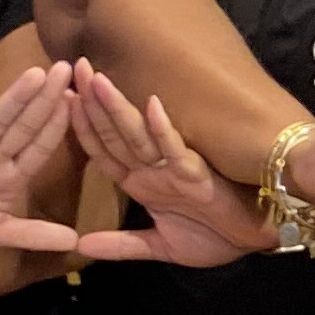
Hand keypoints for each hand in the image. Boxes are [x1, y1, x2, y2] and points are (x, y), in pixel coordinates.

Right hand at [0, 61, 83, 252]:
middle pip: (23, 125)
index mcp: (12, 174)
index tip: (79, 103)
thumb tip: (74, 243)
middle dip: (45, 99)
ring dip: (16, 98)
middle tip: (66, 70)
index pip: (39, 147)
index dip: (57, 126)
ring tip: (37, 74)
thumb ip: (32, 234)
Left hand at [65, 69, 274, 268]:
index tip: (59, 100)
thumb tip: (80, 247)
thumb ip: (121, 246)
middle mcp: (153, 169)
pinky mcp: (196, 175)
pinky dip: (162, 129)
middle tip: (73, 67)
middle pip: (115, 133)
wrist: (256, 242)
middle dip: (92, 103)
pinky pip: (175, 148)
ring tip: (97, 80)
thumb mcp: (159, 248)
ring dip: (117, 108)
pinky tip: (150, 105)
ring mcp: (173, 169)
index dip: (81, 127)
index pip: (103, 150)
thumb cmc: (214, 239)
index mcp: (141, 182)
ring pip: (138, 134)